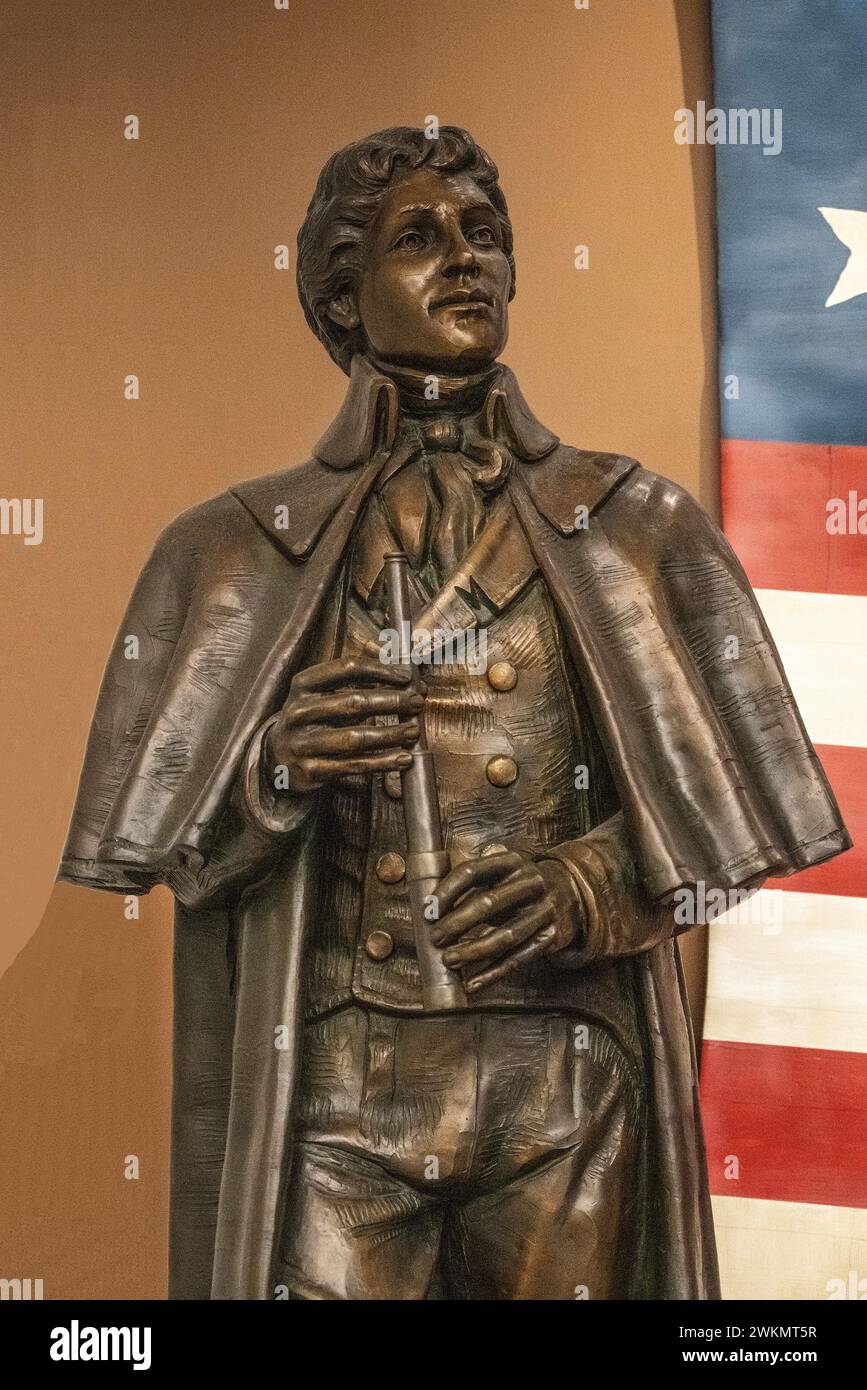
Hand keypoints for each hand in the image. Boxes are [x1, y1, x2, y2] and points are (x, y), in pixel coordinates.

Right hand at [265, 656, 423, 795]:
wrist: (276, 758)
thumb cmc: (311, 720)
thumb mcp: (321, 695)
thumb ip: (356, 684)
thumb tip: (407, 678)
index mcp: (303, 685)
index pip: (346, 669)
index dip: (380, 670)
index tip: (406, 676)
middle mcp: (299, 711)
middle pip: (353, 702)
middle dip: (391, 701)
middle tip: (417, 702)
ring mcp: (303, 743)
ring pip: (355, 738)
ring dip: (391, 733)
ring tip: (413, 730)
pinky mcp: (310, 770)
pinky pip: (353, 765)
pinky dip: (383, 762)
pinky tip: (403, 757)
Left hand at [430, 850, 581, 994]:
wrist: (571, 894)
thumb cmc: (520, 885)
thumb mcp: (502, 869)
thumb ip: (473, 877)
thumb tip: (430, 900)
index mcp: (512, 862)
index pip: (473, 871)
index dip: (447, 890)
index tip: (429, 909)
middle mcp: (531, 883)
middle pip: (488, 903)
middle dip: (457, 923)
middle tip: (435, 937)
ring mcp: (544, 910)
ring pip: (505, 936)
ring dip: (473, 950)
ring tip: (449, 960)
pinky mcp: (551, 937)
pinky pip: (518, 959)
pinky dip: (493, 973)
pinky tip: (473, 983)